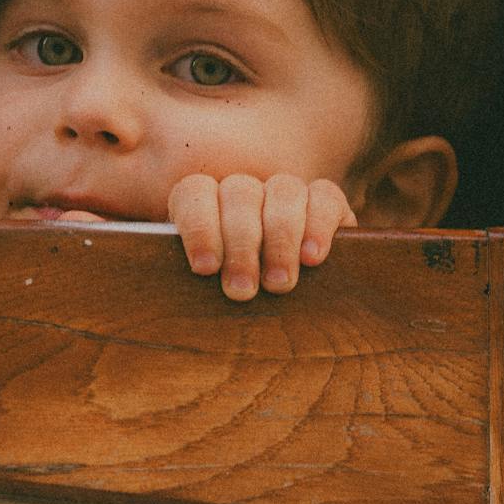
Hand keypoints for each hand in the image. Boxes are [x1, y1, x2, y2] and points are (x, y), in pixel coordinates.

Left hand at [167, 172, 356, 300]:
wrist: (282, 313)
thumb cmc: (231, 302)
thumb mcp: (198, 291)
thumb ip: (187, 279)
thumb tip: (177, 287)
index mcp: (205, 204)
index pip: (195, 192)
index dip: (199, 226)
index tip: (205, 268)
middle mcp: (244, 191)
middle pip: (240, 194)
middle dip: (241, 244)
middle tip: (242, 291)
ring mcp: (286, 193)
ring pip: (284, 191)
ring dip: (280, 239)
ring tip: (279, 283)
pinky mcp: (326, 203)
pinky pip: (325, 197)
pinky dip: (318, 225)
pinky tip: (312, 258)